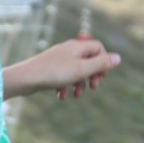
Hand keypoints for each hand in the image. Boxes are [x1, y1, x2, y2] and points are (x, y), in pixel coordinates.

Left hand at [6, 38, 120, 99]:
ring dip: (79, 84)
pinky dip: (66, 86)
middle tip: (92, 87)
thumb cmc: (54, 73)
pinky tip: (62, 96)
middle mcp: (69, 50)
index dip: (104, 61)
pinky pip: (64, 77)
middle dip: (92, 75)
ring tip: (76, 95)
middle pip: (89, 59)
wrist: (25, 78)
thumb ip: (101, 64)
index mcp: (78, 46)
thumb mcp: (81, 70)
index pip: (99, 47)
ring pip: (76, 70)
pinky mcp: (50, 69)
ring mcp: (59, 59)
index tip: (101, 76)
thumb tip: (119, 58)